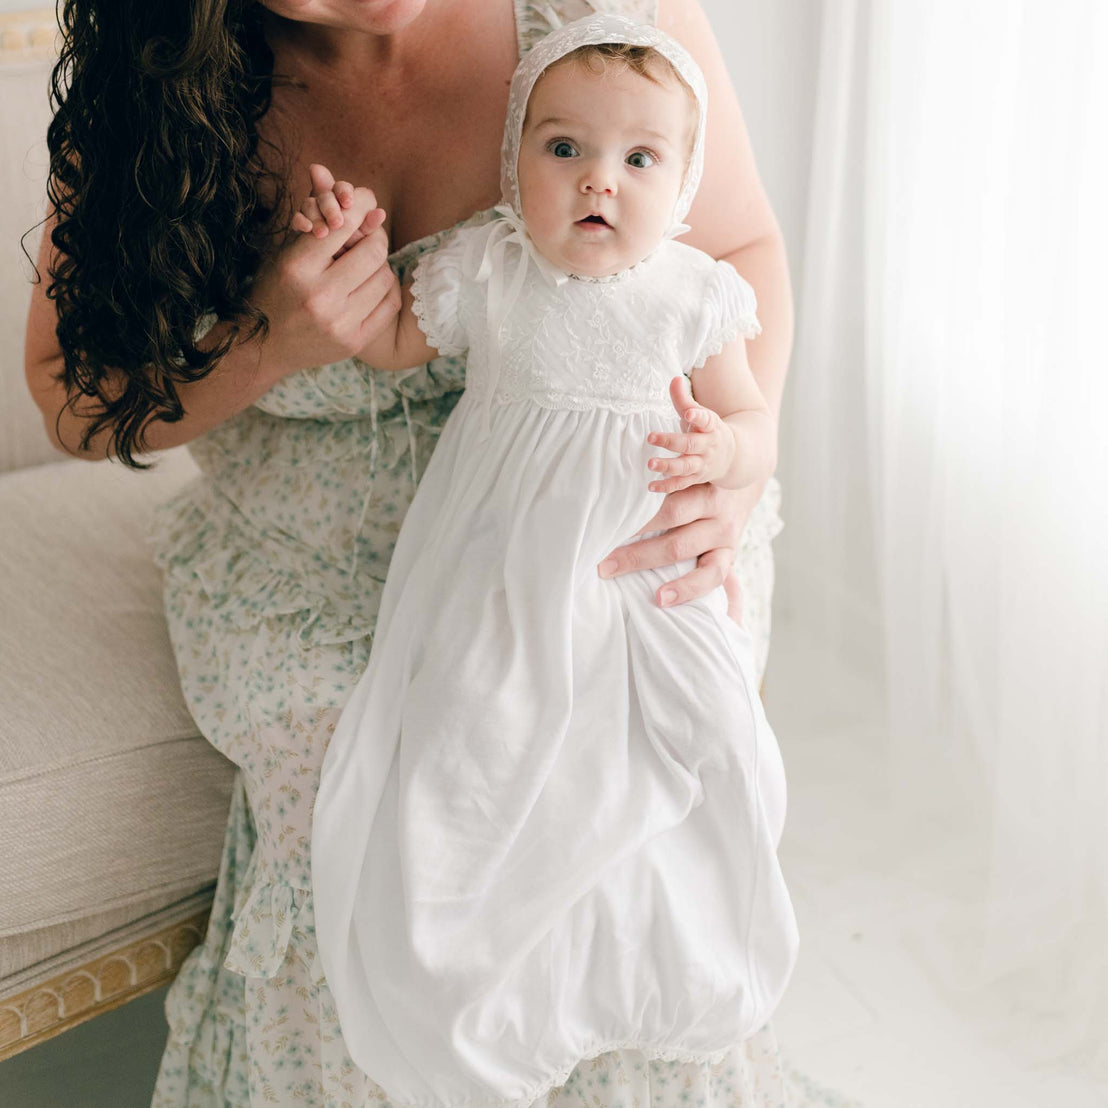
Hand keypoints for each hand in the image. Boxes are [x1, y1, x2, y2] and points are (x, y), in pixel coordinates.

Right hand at [248, 167, 399, 376]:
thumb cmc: (275, 290)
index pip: (344, 225)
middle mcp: (320, 296)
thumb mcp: (285, 251)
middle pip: (374, 251)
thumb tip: (341, 180)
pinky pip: (390, 303)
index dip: (359, 207)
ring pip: (385, 276)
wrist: (263, 347)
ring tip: (363, 265)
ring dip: (379, 265)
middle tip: (366, 237)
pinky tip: (370, 286)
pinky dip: (384, 289)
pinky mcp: (354, 342)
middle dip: (373, 238)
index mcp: (297, 267)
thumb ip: (315, 218)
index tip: (363, 203)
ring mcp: (340, 323)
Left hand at [598, 376, 756, 623]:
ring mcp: (724, 535)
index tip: (608, 517)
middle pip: (673, 529)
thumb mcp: (699, 430)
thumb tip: (672, 377)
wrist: (751, 466)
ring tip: (637, 587)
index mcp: (705, 479)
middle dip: (636, 546)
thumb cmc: (706, 450)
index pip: (670, 495)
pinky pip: (715, 578)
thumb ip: (685, 409)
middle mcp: (716, 509)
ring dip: (662, 573)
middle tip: (600, 560)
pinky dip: (692, 592)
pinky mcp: (728, 553)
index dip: (640, 508)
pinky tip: (664, 602)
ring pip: (693, 557)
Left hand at [645, 376, 735, 491]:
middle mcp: (707, 446)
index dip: (697, 415)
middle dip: (671, 441)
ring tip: (651, 463)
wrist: (733, 457)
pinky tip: (651, 485)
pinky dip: (666, 486)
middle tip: (651, 437)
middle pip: (689, 444)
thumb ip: (684, 399)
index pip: (706, 420)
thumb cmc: (708, 431)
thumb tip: (674, 379)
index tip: (689, 412)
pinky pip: (680, 484)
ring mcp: (702, 464)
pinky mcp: (695, 478)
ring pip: (685, 467)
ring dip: (667, 466)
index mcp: (710, 427)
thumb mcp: (702, 414)